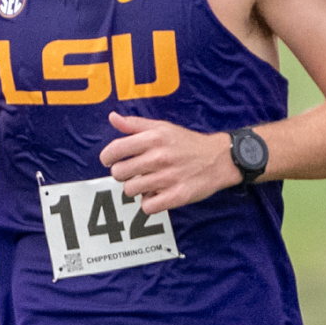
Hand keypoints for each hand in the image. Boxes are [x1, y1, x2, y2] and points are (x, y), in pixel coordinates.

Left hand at [100, 112, 235, 213]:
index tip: (111, 161)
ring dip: (136, 189)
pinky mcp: (176, 196)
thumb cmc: (187, 143)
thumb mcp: (162, 127)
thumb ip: (135, 124)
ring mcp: (168, 178)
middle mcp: (159, 157)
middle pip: (119, 173)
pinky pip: (147, 207)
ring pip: (130, 191)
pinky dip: (149, 203)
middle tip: (134, 173)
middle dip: (123, 174)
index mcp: (154, 138)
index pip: (115, 150)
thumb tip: (112, 117)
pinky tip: (157, 195)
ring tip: (148, 183)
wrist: (218, 159)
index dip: (107, 158)